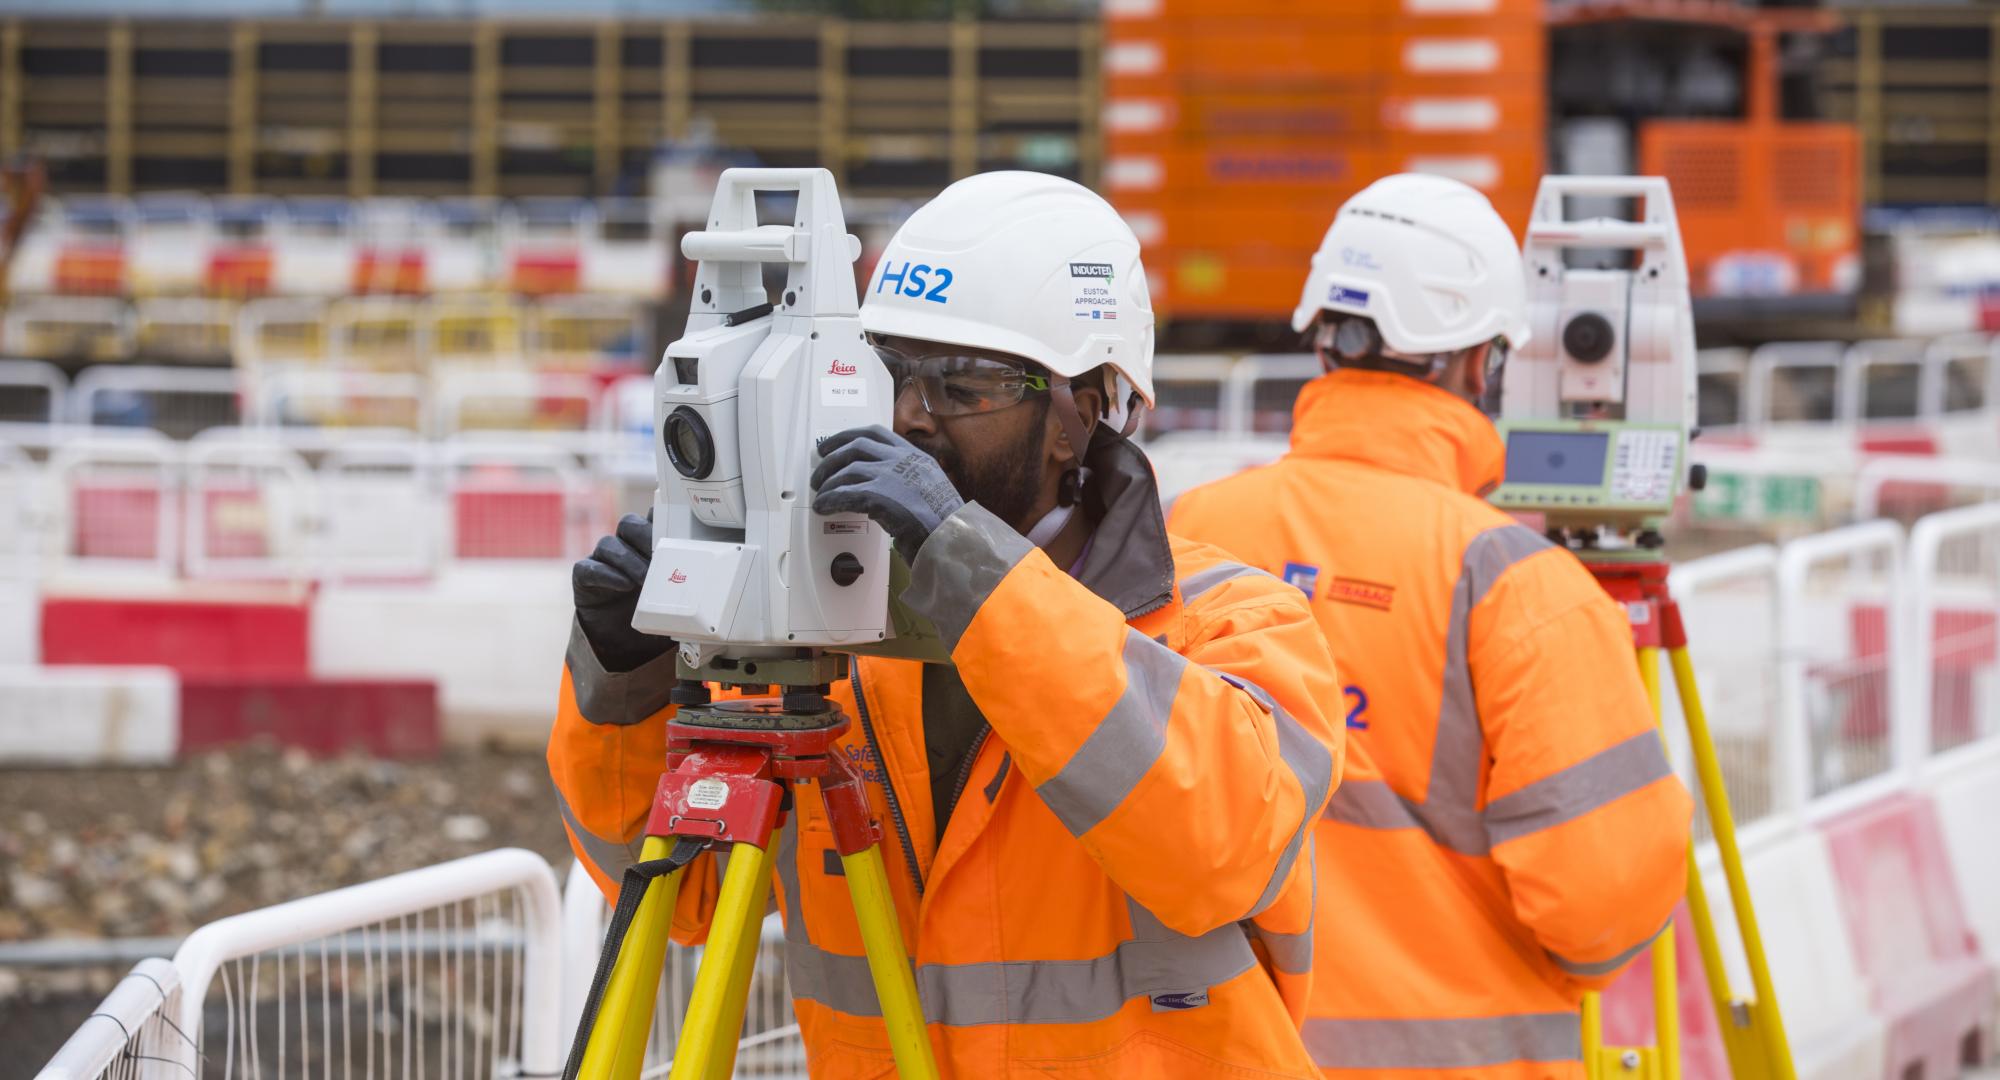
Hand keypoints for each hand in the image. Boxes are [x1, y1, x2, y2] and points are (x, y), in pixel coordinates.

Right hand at [573, 512, 673, 672]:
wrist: (625, 643)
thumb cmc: (654, 612)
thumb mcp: (676, 596)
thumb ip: (689, 582)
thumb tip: (717, 582)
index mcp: (648, 543)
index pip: (654, 517)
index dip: (662, 516)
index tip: (676, 527)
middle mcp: (625, 546)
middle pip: (630, 524)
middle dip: (646, 537)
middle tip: (661, 557)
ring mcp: (603, 560)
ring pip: (610, 543)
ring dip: (629, 560)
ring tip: (644, 580)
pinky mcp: (585, 576)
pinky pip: (590, 567)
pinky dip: (606, 574)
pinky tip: (623, 586)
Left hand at [810, 425, 963, 562]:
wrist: (950, 534)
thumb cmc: (943, 519)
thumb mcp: (928, 486)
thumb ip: (905, 480)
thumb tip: (877, 488)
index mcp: (913, 455)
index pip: (876, 433)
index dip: (849, 435)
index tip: (834, 444)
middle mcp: (900, 459)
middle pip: (855, 445)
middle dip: (832, 457)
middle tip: (819, 469)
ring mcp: (889, 475)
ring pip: (847, 469)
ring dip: (829, 482)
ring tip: (821, 493)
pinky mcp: (878, 495)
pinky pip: (844, 493)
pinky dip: (830, 499)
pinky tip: (824, 506)